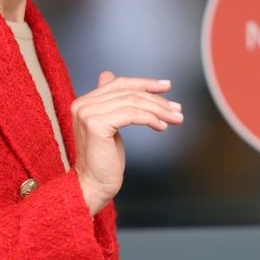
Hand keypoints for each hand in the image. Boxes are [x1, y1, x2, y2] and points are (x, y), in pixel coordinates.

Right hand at [71, 70, 183, 213]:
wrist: (93, 185)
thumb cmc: (104, 161)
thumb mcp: (109, 125)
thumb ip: (109, 103)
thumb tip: (108, 75)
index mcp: (83, 102)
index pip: (118, 84)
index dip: (144, 83)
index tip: (166, 86)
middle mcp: (82, 105)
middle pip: (127, 92)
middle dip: (156, 99)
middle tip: (176, 108)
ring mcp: (87, 114)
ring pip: (132, 103)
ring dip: (159, 110)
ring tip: (175, 118)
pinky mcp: (96, 125)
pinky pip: (132, 115)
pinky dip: (151, 119)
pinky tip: (162, 126)